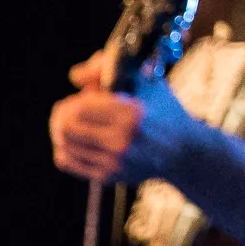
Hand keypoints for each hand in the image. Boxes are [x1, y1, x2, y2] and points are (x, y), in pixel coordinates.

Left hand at [48, 69, 197, 185]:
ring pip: (64, 144)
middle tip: (67, 110)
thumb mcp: (146, 81)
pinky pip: (67, 162)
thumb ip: (110, 69)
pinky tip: (75, 141)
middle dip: (61, 115)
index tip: (80, 96)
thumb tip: (75, 75)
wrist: (184, 151)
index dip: (73, 100)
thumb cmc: (164, 111)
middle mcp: (122, 140)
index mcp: (132, 114)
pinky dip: (64, 148)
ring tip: (71, 123)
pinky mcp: (108, 176)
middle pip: (66, 127)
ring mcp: (114, 161)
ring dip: (60, 131)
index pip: (80, 108)